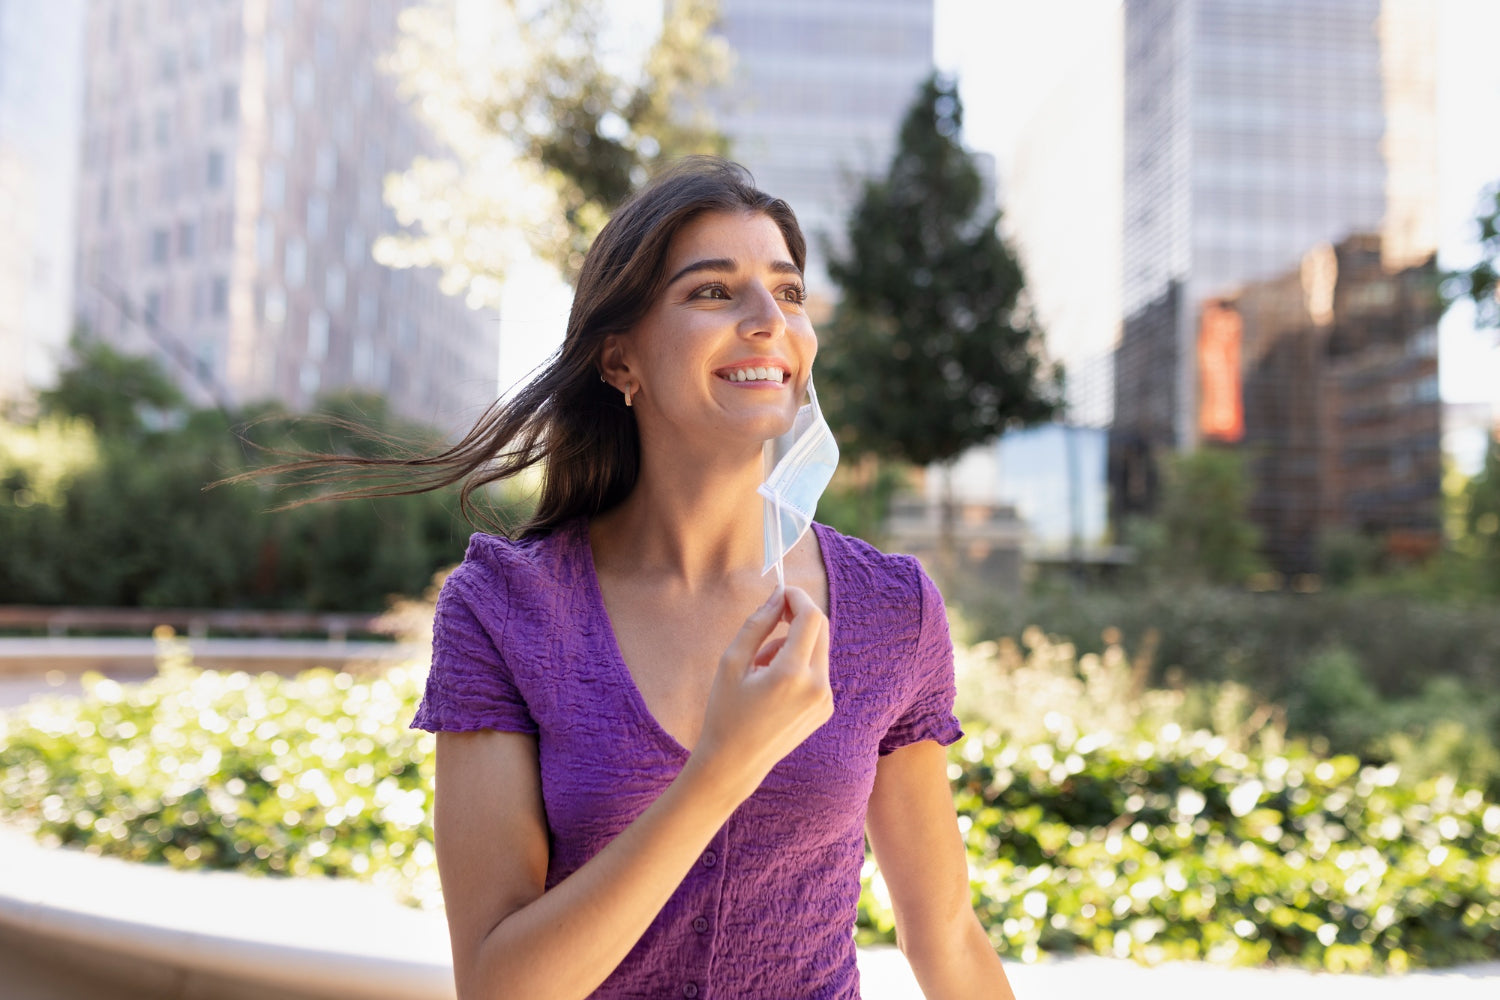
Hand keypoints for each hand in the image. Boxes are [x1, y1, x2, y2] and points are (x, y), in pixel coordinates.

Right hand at [692, 586, 832, 799]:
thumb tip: (778, 595)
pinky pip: (817, 671)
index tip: (781, 590)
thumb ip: (758, 624)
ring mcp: (825, 700)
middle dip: (798, 615)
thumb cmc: (725, 712)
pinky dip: (798, 664)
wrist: (734, 764)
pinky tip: (772, 684)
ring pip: (818, 649)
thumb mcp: (732, 662)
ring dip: (794, 643)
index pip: (811, 617)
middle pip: (820, 629)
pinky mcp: (825, 709)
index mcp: (792, 674)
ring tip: (760, 665)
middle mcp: (817, 687)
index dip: (798, 597)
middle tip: (773, 614)